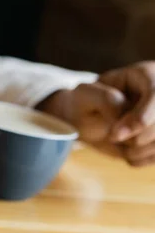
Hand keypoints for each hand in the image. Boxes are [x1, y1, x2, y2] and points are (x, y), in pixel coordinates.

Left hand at [38, 61, 154, 165]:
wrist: (87, 118)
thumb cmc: (85, 102)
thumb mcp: (85, 94)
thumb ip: (105, 99)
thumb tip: (123, 114)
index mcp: (146, 74)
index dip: (141, 118)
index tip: (115, 134)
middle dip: (139, 136)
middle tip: (113, 137)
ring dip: (140, 149)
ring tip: (117, 143)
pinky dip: (143, 158)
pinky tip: (127, 152)